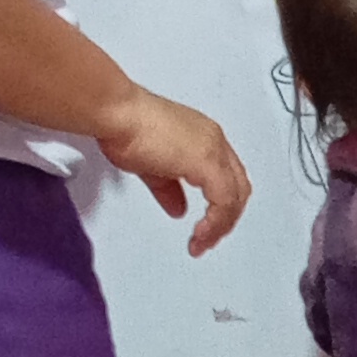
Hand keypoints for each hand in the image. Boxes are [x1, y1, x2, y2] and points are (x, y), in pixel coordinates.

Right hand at [97, 85, 249, 254]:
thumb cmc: (127, 127)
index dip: (222, 206)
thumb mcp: (153, 166)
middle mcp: (214, 141)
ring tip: (203, 242)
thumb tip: (178, 209)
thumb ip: (169, 190)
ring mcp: (213, 150)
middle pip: (238, 188)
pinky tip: (201, 234)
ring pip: (235, 197)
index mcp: (205, 138)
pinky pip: (224, 201)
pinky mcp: (207, 162)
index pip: (228, 177)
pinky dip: (215, 223)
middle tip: (210, 238)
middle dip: (226, 219)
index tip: (208, 226)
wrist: (118, 114)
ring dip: (221, 226)